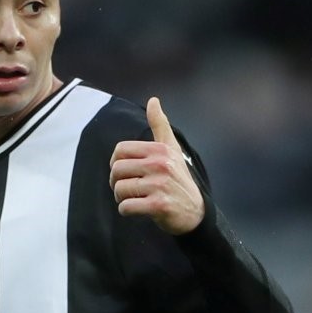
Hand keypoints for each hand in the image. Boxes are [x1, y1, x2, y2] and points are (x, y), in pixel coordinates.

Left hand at [108, 96, 204, 234]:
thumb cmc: (178, 179)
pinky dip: (126, 211)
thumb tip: (153, 100)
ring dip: (121, 198)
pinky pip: (126, 207)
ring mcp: (160, 185)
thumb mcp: (172, 149)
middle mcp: (160, 164)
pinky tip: (137, 210)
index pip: (120, 150)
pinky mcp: (159, 205)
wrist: (195, 212)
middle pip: (117, 170)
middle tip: (128, 189)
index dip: (116, 163)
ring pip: (120, 189)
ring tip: (134, 199)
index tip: (126, 172)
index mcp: (160, 149)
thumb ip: (160, 125)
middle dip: (116, 182)